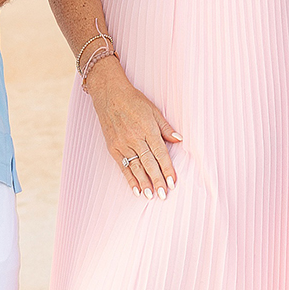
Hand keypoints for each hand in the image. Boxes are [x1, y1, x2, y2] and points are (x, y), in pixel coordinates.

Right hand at [86, 63, 182, 197]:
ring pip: (135, 167)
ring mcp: (122, 144)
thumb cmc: (134, 101)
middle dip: (157, 180)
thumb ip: (166, 128)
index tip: (173, 182)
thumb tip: (180, 140)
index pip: (160, 153)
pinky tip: (136, 189)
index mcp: (147, 129)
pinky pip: (122, 166)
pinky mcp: (113, 147)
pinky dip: (129, 179)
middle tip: (163, 195)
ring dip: (144, 183)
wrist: (109, 94)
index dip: (167, 169)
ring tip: (150, 196)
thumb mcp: (154, 110)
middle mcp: (135, 138)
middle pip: (149, 163)